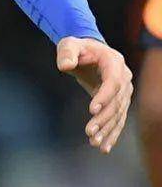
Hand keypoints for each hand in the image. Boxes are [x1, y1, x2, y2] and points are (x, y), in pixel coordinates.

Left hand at [56, 36, 133, 153]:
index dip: (104, 96)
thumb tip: (65, 65)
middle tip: (89, 132)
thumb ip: (66, 53)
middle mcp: (124, 78)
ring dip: (107, 130)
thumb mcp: (69, 44)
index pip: (113, 82)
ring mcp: (124, 92)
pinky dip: (111, 133)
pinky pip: (117, 119)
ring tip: (95, 143)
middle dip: (103, 119)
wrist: (89, 52)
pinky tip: (104, 147)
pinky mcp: (119, 102)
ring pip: (118, 114)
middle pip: (116, 102)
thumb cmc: (78, 47)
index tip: (92, 110)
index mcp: (114, 63)